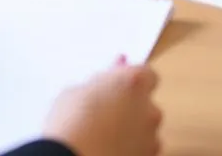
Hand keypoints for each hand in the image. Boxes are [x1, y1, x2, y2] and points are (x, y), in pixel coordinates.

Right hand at [44, 62, 160, 155]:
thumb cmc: (70, 122)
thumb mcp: (76, 91)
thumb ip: (98, 84)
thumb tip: (106, 83)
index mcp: (133, 83)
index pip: (146, 74)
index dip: (130, 78)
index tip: (116, 83)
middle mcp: (148, 109)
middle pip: (146, 103)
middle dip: (130, 105)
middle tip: (105, 109)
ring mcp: (150, 138)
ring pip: (145, 129)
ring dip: (130, 128)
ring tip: (103, 133)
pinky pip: (142, 149)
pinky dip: (130, 147)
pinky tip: (108, 147)